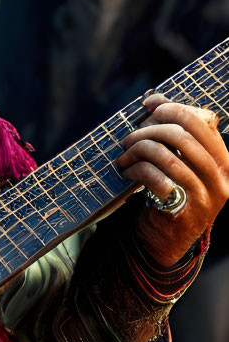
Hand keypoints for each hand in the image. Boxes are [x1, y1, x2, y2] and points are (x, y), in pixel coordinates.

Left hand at [116, 95, 228, 266]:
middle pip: (183, 136)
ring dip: (138, 151)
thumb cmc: (171, 195)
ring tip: (123, 156)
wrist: (165, 242)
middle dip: (150, 130)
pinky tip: (127, 172)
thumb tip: (155, 98)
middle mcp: (221, 178)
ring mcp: (205, 196)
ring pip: (167, 156)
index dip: (174, 108)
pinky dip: (136, 170)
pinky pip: (156, 178)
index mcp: (224, 161)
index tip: (149, 107)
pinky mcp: (183, 211)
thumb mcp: (181, 164)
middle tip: (129, 137)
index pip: (203, 122)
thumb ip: (174, 134)